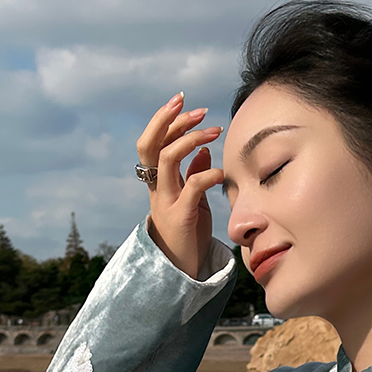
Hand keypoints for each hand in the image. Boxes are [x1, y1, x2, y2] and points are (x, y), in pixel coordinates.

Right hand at [137, 91, 225, 279]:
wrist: (182, 270)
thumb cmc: (189, 233)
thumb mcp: (193, 199)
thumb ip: (193, 173)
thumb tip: (203, 150)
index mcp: (159, 182)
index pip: (153, 142)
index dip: (164, 119)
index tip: (182, 101)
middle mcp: (157, 189)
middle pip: (149, 145)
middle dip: (167, 120)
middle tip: (193, 107)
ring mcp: (166, 202)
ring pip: (166, 159)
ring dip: (189, 140)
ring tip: (214, 131)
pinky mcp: (181, 217)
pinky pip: (191, 188)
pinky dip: (206, 174)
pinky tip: (221, 171)